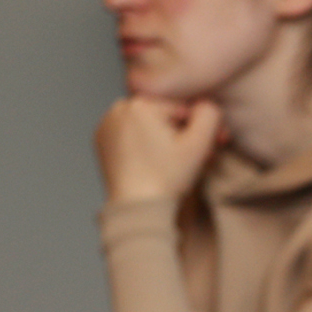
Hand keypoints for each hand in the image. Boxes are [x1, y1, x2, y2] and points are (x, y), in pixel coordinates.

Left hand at [94, 94, 223, 203]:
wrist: (136, 208)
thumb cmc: (165, 179)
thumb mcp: (199, 144)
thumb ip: (209, 114)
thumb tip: (205, 105)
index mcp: (141, 103)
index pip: (183, 109)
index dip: (200, 129)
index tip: (210, 148)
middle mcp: (119, 109)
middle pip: (164, 116)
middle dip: (182, 134)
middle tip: (194, 158)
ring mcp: (107, 125)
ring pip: (148, 125)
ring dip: (164, 138)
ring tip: (174, 162)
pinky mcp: (101, 141)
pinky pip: (131, 135)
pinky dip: (144, 144)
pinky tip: (153, 162)